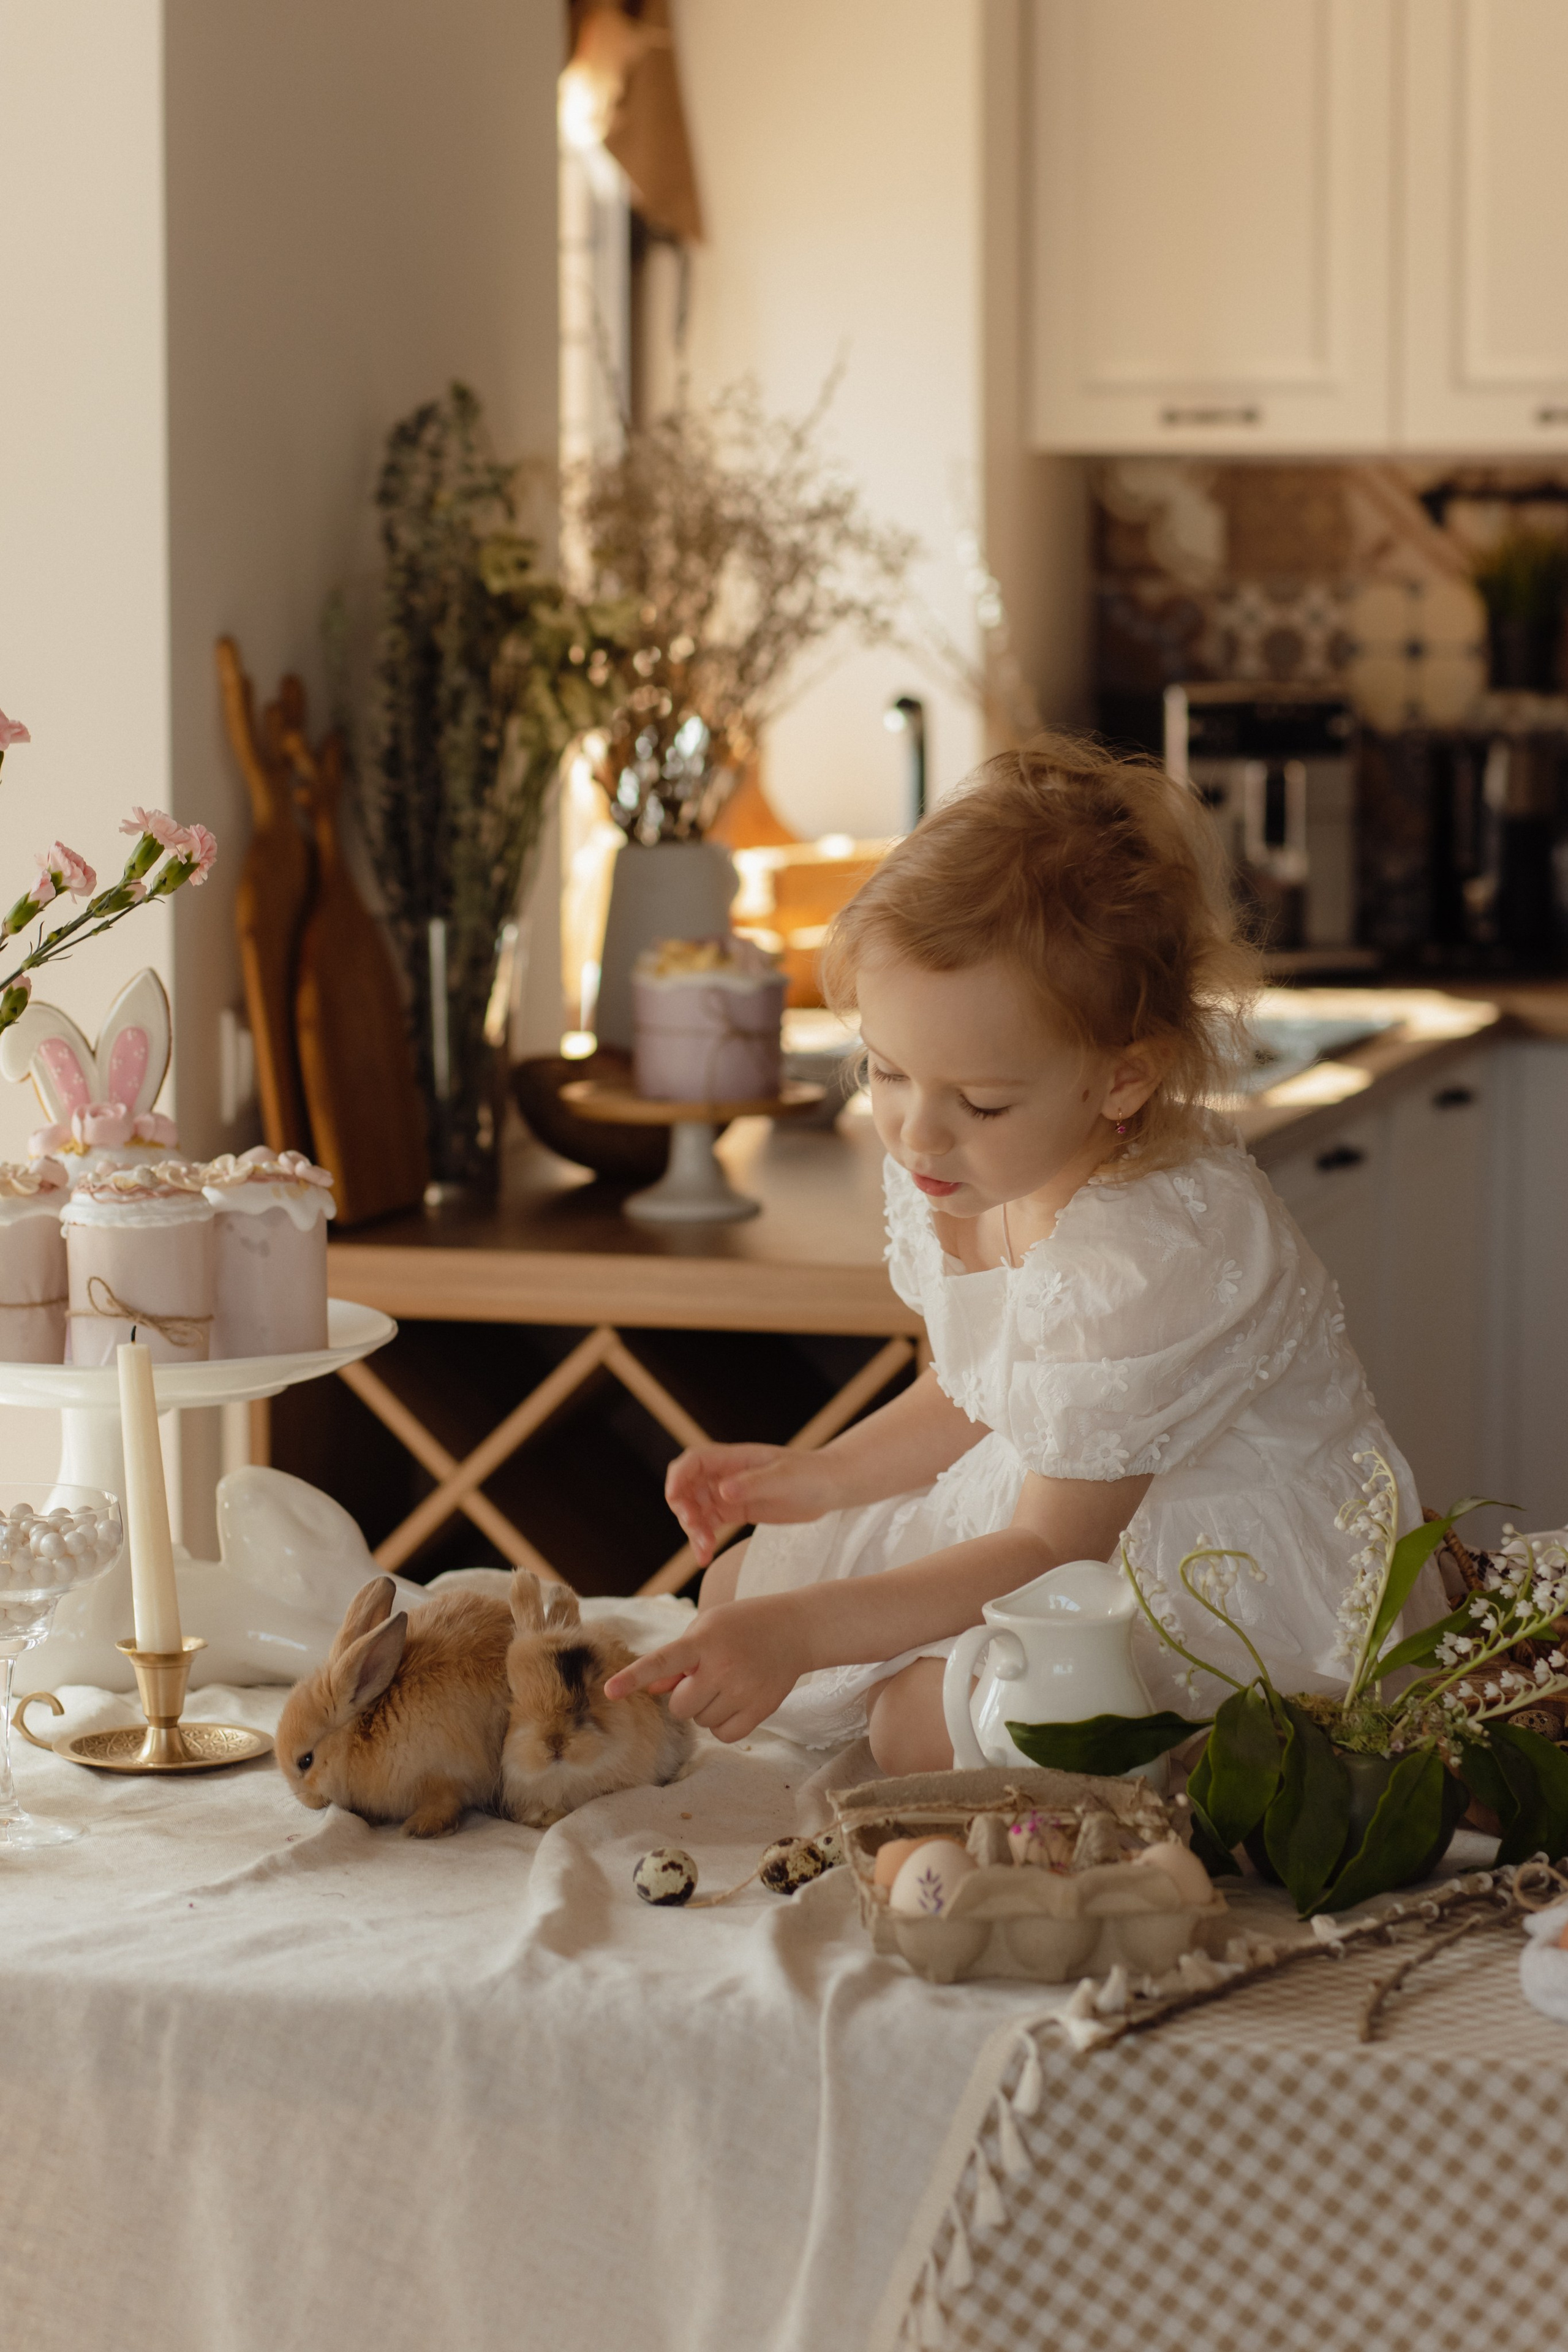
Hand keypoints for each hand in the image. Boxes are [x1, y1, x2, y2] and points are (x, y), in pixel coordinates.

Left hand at [603, 1595, 807, 1742]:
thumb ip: (677, 1660)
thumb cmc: (742, 1625)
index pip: (662, 1661)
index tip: (609, 1690)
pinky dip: (723, 1724)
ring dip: (706, 1709)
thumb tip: (652, 1691)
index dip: (634, 1676)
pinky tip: (736, 1701)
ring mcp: (743, 1690)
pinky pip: (724, 1735)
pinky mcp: (761, 1709)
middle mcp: (722, 1667)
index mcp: (704, 1640)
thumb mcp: (706, 1628)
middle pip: (680, 1707)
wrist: (795, 1629)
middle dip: (685, 1697)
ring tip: (726, 1683)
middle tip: (704, 1678)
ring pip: (701, 1723)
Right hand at [665, 1443, 840, 1566]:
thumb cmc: (810, 1475)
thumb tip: (721, 1490)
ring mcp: (729, 1493)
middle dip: (684, 1510)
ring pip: (696, 1510)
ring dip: (693, 1530)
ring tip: (704, 1552)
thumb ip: (753, 1483)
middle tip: (697, 1532)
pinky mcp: (736, 1511)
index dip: (679, 1477)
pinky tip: (705, 1558)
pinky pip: (710, 1525)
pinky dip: (703, 1540)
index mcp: (734, 1458)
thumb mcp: (784, 1478)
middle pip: (688, 1488)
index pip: (694, 1461)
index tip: (675, 1498)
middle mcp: (726, 1474)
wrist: (831, 1487)